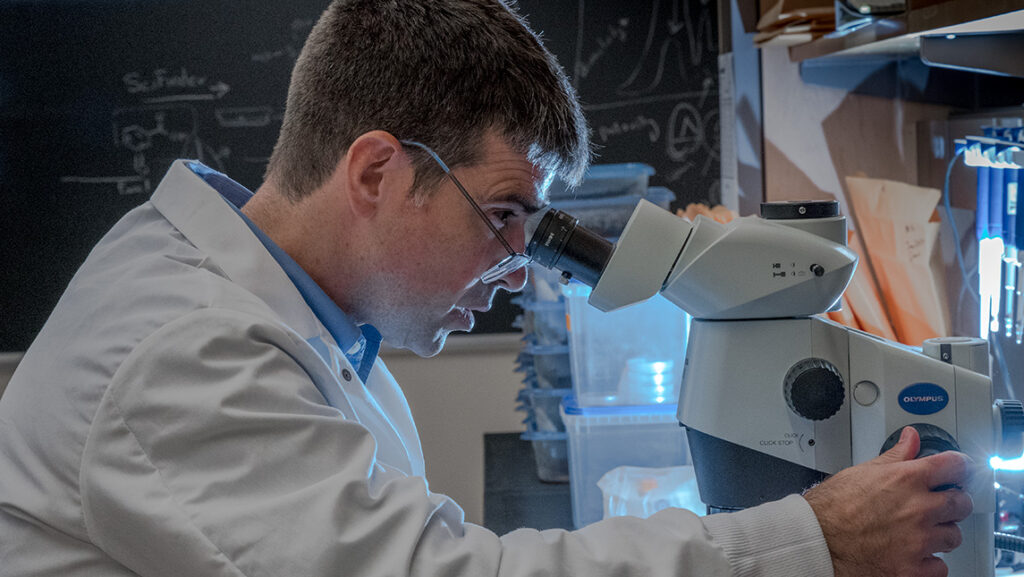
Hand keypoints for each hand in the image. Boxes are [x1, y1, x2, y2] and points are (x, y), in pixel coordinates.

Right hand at [803, 426, 973, 576]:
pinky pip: (940, 567)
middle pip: (962, 503)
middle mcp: (918, 509)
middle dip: (953, 502)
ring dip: (941, 534)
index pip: (955, 466)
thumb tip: (911, 438)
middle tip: (938, 504)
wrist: (815, 539)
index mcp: (907, 479)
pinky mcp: (912, 569)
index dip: (959, 467)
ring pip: (953, 536)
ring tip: (920, 531)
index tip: (958, 471)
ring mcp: (917, 541)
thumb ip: (896, 455)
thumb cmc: (832, 506)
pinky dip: (929, 562)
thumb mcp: (863, 470)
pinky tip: (914, 554)